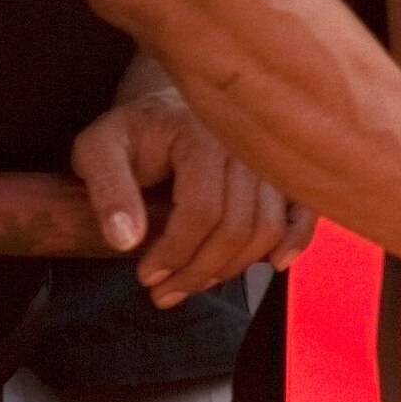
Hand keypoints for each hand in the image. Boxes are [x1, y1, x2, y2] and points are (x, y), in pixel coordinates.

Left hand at [68, 84, 311, 305]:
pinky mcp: (284, 172)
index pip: (203, 210)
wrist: (169, 108)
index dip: (175, 252)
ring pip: (268, 228)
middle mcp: (246, 145)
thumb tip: (126, 242)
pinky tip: (272, 264)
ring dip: (233, 267)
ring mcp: (271, 159)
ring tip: (196, 282)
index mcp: (202, 136)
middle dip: (200, 271)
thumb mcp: (97, 151)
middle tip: (166, 293)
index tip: (146, 276)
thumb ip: (108, 192)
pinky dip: (293, 242)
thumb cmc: (132, 132)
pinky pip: (303, 212)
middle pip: (238, 226)